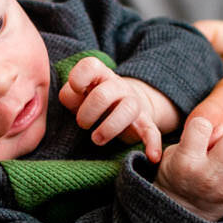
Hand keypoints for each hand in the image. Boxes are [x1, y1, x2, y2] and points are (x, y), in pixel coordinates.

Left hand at [59, 57, 175, 160]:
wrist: (126, 105)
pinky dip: (153, 143)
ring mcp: (133, 103)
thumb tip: (70, 96)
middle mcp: (118, 86)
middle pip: (103, 95)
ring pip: (128, 109)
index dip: (79, 78)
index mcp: (100, 74)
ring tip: (96, 139)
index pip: (90, 65)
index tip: (76, 91)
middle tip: (83, 124)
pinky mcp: (144, 122)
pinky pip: (151, 131)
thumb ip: (70, 94)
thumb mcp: (79, 95)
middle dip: (87, 114)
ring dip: (109, 128)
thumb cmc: (93, 101)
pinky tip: (152, 157)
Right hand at [156, 116, 222, 219]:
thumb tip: (222, 129)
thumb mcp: (173, 154)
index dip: (201, 127)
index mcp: (185, 161)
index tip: (198, 137)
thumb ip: (198, 138)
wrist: (176, 216)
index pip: (202, 126)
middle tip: (218, 150)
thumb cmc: (175, 176)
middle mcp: (207, 174)